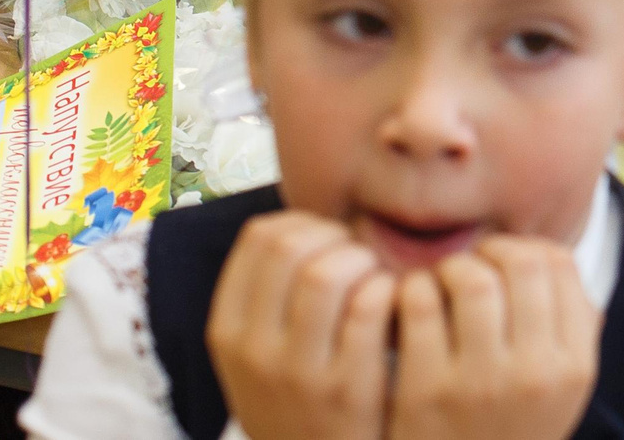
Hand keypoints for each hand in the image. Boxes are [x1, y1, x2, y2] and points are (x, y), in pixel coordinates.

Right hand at [206, 212, 395, 439]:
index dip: (304, 224)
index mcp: (227, 331)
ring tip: (376, 280)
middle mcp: (253, 351)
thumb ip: (270, 296)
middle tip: (358, 258)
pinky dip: (390, 292)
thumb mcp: (257, 355)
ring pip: (327, 273)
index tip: (327, 243)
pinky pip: (370, 307)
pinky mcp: (346, 390)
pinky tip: (396, 307)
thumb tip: (305, 224)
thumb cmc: (300, 400)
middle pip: (290, 246)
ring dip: (364, 261)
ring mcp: (298, 373)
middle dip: (336, 237)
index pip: (258, 238)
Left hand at [387, 237, 599, 439]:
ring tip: (437, 285)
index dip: (525, 250)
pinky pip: (421, 308)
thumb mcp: (558, 391)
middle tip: (465, 268)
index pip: (560, 267)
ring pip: (471, 280)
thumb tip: (555, 261)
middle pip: (520, 265)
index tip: (500, 263)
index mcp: (573, 366)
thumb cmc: (507, 434)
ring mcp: (481, 383)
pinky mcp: (426, 393)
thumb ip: (569, 331)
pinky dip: (412, 293)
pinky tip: (408, 307)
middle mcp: (535, 373)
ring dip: (448, 271)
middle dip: (487, 253)